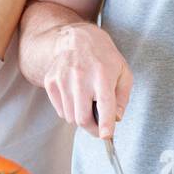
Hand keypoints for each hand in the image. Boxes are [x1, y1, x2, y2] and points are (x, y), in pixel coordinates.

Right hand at [41, 23, 131, 137]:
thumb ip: (122, 97)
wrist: (76, 38)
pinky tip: (75, 98)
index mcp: (102, 75)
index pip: (104, 105)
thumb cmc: (104, 57)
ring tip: (87, 105)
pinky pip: (60, 110)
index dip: (105, 124)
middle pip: (82, 118)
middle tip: (99, 128)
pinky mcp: (51, 81)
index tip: (106, 136)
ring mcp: (63, 79)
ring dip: (80, 118)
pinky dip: (69, 111)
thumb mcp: (123, 72)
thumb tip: (116, 118)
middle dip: (92, 129)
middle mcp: (81, 77)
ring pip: (70, 117)